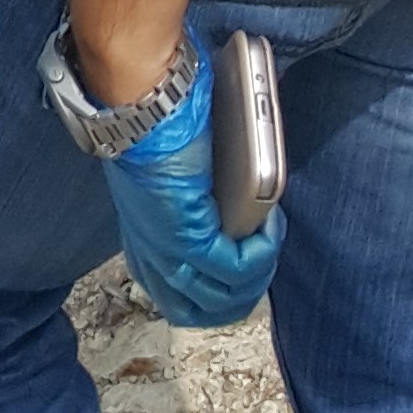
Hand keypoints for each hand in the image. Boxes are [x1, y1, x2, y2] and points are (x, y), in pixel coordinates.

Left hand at [100, 57, 282, 330]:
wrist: (140, 102)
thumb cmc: (153, 122)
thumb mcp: (165, 178)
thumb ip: (186, 199)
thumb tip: (218, 199)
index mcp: (142, 240)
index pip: (171, 295)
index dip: (209, 297)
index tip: (236, 278)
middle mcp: (151, 253)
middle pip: (198, 310)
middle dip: (239, 298)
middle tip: (264, 265)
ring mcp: (167, 251)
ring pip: (222, 298)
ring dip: (256, 278)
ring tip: (271, 244)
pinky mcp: (187, 237)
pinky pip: (235, 269)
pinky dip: (260, 255)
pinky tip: (270, 230)